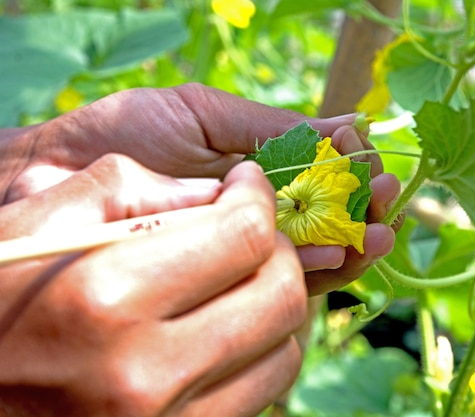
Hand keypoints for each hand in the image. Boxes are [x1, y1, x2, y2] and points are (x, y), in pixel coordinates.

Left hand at [0, 83, 399, 293]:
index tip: (374, 163)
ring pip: (314, 253)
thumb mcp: (206, 115)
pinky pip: (282, 279)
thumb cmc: (127, 134)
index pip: (321, 175)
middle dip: (361, 210)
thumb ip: (273, 129)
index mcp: (257, 171)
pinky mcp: (223, 281)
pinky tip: (341, 252)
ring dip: (351, 242)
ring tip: (377, 229)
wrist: (56, 175)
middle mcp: (256, 214)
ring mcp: (242, 249)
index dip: (353, 172)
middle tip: (386, 201)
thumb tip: (345, 126)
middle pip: (326, 218)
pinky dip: (318, 268)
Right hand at [0, 157, 306, 415]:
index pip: (243, 236)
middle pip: (282, 295)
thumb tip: (215, 192)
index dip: (259, 198)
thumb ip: (127, 189)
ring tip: (236, 282)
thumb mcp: (33, 225)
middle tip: (249, 230)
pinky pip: (261, 394)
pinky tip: (222, 329)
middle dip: (277, 250)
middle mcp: (144, 371)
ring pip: (284, 350)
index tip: (248, 183)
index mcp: (105, 296)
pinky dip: (257, 353)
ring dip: (273, 305)